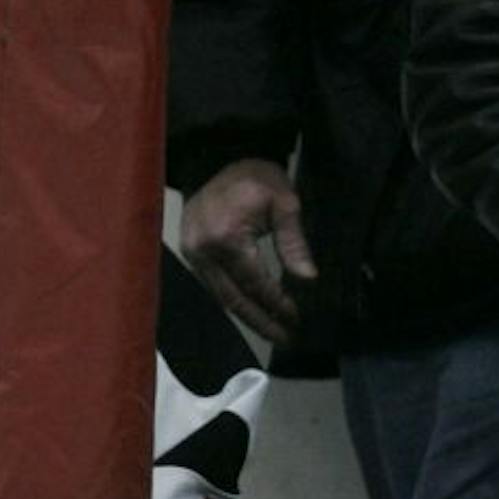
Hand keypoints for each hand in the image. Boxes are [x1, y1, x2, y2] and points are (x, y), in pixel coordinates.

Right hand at [180, 157, 315, 345]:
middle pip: (234, 299)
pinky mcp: (190, 256)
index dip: (277, 303)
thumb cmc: (255, 177)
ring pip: (222, 297)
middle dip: (262, 322)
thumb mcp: (284, 201)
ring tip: (276, 332)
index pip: (255, 282)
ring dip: (249, 317)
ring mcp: (192, 256)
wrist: (216, 160)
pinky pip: (214, 287)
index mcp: (226, 237)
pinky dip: (235, 301)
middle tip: (288, 339)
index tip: (298, 319)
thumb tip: (308, 279)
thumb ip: (293, 242)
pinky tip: (255, 312)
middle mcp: (202, 252)